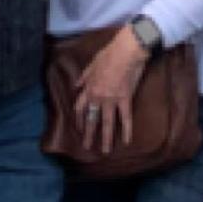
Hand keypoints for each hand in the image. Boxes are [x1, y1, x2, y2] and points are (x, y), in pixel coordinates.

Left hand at [74, 29, 148, 157]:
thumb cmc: (110, 53)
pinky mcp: (126, 100)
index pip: (80, 108)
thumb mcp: (92, 63)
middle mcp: (98, 97)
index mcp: (89, 88)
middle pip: (91, 119)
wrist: (127, 50)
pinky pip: (125, 118)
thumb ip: (83, 77)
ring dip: (105, 138)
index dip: (78, 119)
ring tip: (104, 151)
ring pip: (107, 123)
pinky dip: (126, 130)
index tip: (79, 128)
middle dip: (88, 134)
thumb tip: (75, 85)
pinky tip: (126, 141)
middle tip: (86, 147)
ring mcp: (111, 100)